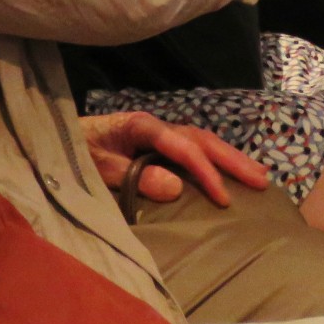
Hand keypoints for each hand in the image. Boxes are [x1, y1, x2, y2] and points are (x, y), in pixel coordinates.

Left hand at [80, 109, 270, 206]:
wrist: (61, 137)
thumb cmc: (78, 152)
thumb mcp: (99, 169)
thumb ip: (135, 177)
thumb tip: (176, 187)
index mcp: (141, 126)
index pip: (183, 147)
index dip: (205, 172)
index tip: (223, 198)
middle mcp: (157, 125)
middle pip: (202, 139)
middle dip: (233, 160)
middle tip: (262, 181)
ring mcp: (160, 133)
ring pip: (204, 141)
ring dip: (231, 158)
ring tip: (260, 177)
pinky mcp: (159, 143)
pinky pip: (195, 149)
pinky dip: (217, 159)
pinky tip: (232, 173)